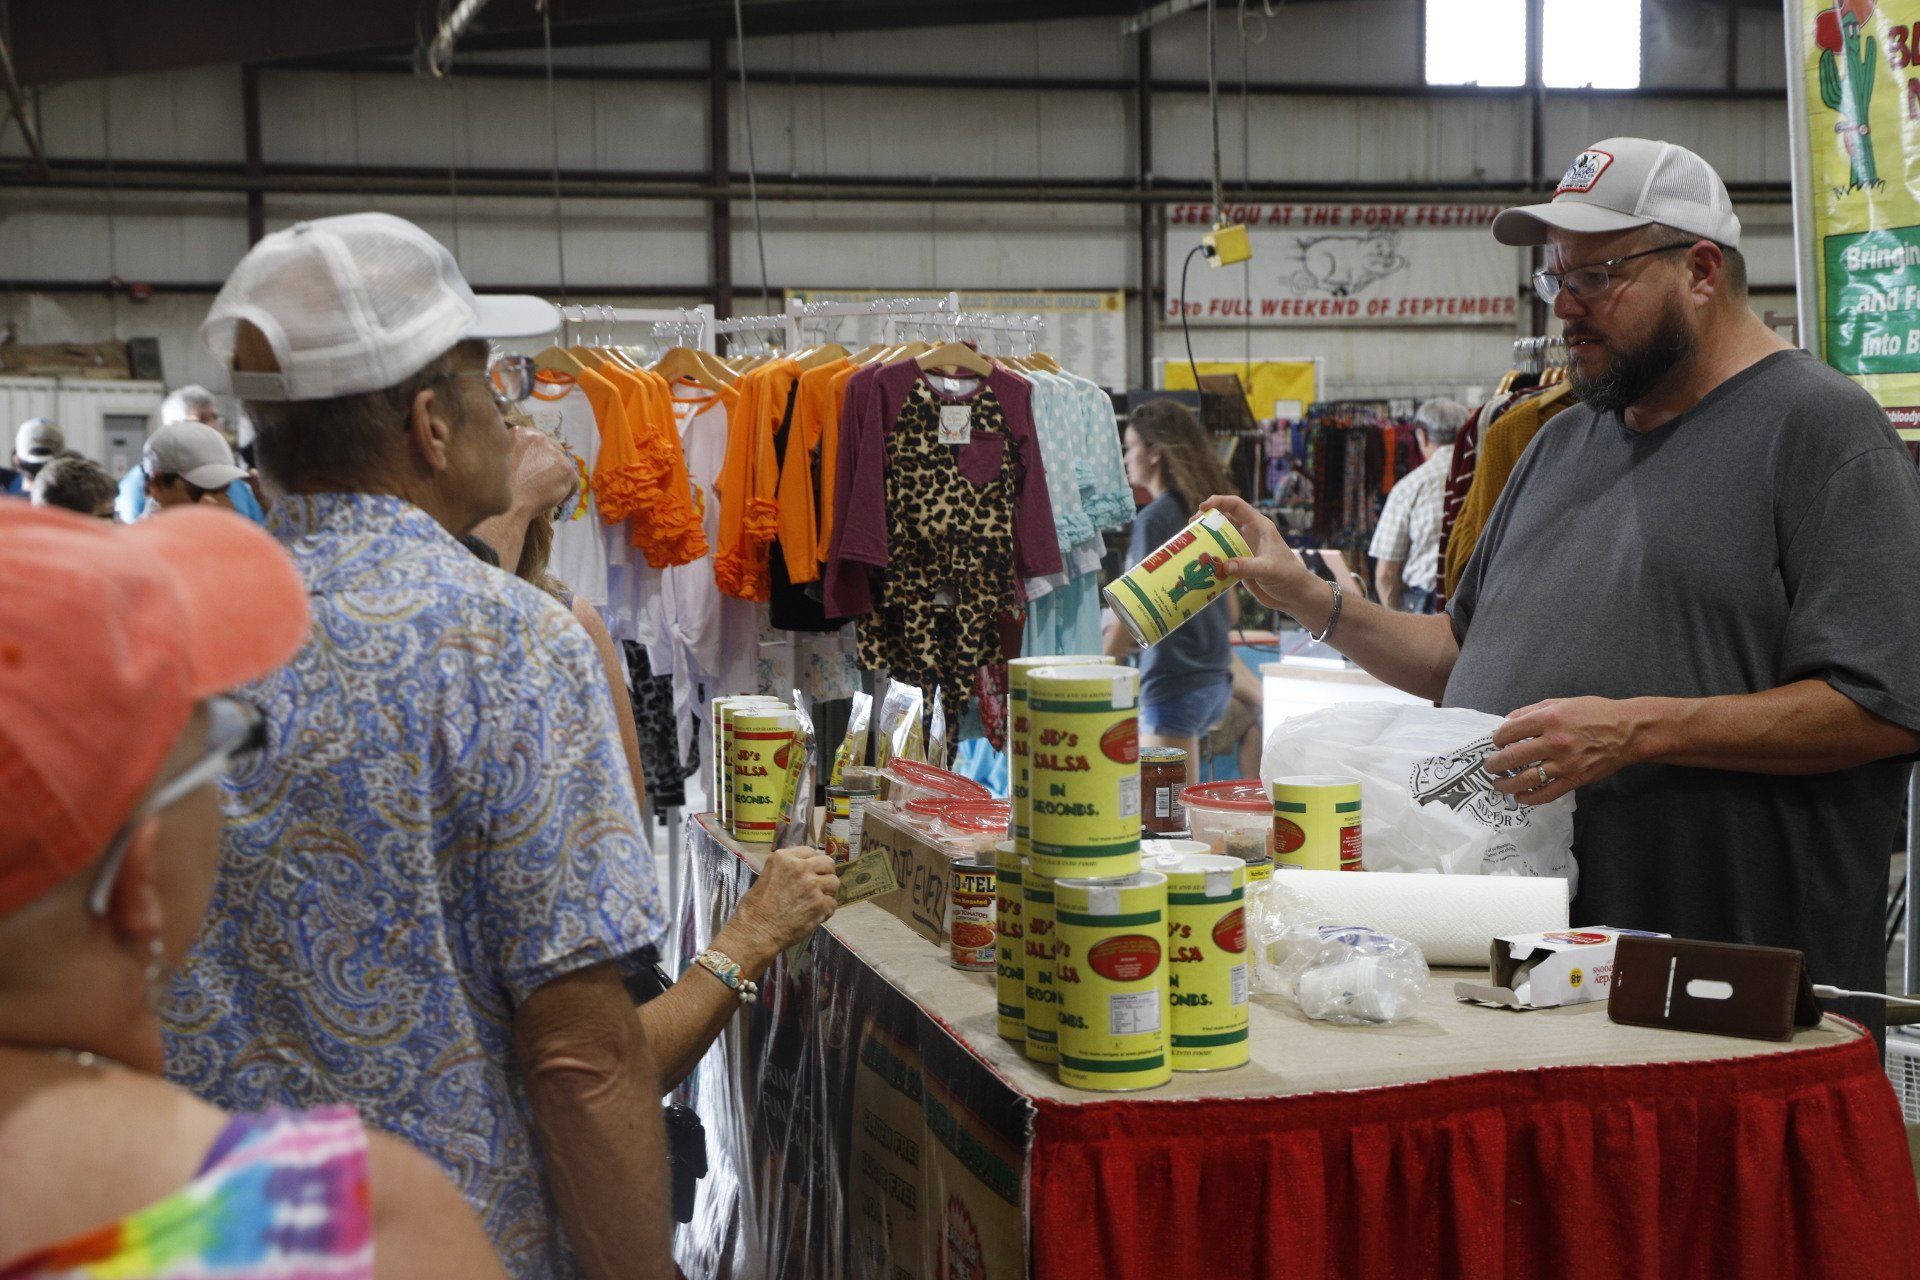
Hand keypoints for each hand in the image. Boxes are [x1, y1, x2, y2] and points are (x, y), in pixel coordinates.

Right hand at [506, 426, 577, 515]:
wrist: (508, 504)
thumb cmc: (502, 487)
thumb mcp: (502, 459)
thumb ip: (519, 450)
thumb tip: (535, 457)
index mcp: (521, 433)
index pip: (540, 442)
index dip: (539, 458)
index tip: (532, 471)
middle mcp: (539, 438)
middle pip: (556, 450)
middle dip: (551, 466)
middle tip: (540, 482)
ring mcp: (554, 453)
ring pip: (564, 467)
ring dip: (557, 480)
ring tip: (541, 493)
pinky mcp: (566, 469)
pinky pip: (573, 482)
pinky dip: (565, 493)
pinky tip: (550, 499)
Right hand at [719, 846, 839, 970]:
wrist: (756, 931)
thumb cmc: (755, 908)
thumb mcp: (767, 876)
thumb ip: (787, 869)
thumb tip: (805, 868)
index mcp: (783, 858)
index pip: (810, 851)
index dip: (812, 863)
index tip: (811, 872)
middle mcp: (800, 867)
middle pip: (827, 862)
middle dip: (825, 873)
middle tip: (820, 885)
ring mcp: (812, 885)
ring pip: (834, 882)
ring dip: (828, 892)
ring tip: (818, 901)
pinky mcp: (820, 903)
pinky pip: (833, 903)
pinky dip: (826, 910)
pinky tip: (816, 915)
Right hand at [1198, 495, 1326, 620]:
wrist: (1295, 596)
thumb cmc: (1289, 577)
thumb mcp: (1268, 569)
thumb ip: (1247, 566)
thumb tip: (1224, 565)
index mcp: (1259, 526)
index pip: (1236, 505)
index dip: (1218, 502)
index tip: (1202, 507)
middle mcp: (1249, 534)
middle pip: (1224, 520)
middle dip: (1206, 521)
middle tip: (1190, 527)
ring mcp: (1244, 550)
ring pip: (1220, 540)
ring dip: (1206, 541)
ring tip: (1190, 546)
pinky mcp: (1240, 565)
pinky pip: (1222, 558)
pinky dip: (1211, 560)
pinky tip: (1200, 566)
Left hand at [1484, 696, 1649, 805]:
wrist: (1627, 731)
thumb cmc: (1594, 713)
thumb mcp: (1561, 702)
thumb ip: (1532, 711)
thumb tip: (1507, 722)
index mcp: (1549, 719)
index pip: (1510, 731)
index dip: (1497, 738)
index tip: (1496, 742)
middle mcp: (1554, 742)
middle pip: (1513, 757)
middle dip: (1495, 764)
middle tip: (1489, 766)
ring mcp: (1564, 763)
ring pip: (1526, 779)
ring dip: (1506, 784)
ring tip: (1497, 784)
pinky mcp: (1574, 780)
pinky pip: (1546, 793)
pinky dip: (1529, 798)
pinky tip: (1519, 798)